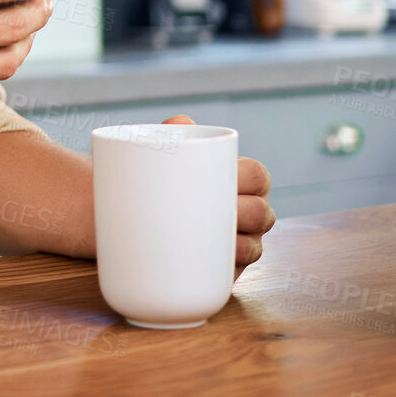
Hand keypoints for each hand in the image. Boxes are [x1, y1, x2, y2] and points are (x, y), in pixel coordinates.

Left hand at [161, 115, 274, 275]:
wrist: (133, 226)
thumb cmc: (159, 185)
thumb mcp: (163, 160)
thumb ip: (173, 138)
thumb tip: (180, 122)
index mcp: (238, 182)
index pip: (258, 176)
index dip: (250, 178)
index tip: (228, 179)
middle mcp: (246, 214)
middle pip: (262, 212)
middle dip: (247, 213)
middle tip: (213, 210)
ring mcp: (239, 245)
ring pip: (255, 247)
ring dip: (242, 245)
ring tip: (217, 240)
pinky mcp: (224, 272)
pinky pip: (236, 274)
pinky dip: (229, 271)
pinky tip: (217, 268)